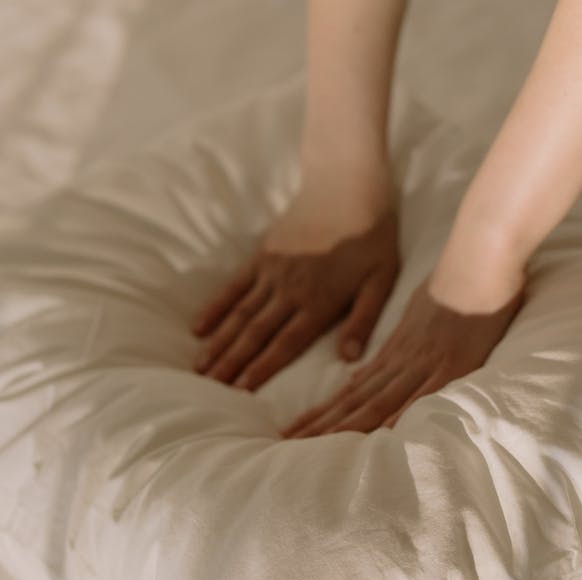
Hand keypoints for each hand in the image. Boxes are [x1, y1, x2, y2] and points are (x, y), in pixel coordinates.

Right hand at [192, 178, 399, 390]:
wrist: (346, 184)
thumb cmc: (372, 235)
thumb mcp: (381, 279)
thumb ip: (363, 319)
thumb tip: (349, 359)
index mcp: (319, 302)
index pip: (285, 344)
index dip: (262, 369)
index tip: (240, 393)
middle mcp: (289, 292)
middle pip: (255, 334)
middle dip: (232, 364)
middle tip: (209, 390)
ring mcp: (271, 273)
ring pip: (240, 315)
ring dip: (219, 343)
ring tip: (199, 369)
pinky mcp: (262, 256)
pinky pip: (234, 287)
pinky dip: (215, 308)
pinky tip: (199, 328)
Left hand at [281, 276, 522, 437]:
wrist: (477, 265)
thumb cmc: (450, 291)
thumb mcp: (410, 321)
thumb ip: (388, 354)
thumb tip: (359, 378)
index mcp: (392, 354)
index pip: (348, 391)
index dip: (320, 413)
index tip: (292, 430)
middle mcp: (402, 362)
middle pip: (355, 401)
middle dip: (322, 425)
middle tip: (287, 444)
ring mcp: (426, 364)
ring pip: (379, 400)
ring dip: (347, 425)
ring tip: (315, 446)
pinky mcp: (453, 366)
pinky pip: (426, 393)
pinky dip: (403, 413)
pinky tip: (383, 432)